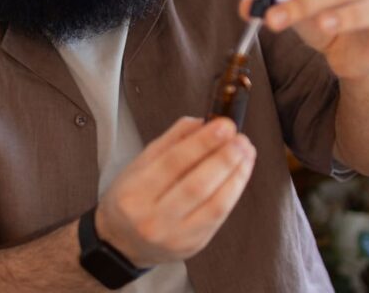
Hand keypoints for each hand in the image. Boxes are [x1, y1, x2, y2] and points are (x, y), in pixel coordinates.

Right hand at [94, 116, 255, 267]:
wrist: (121, 243)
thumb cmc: (131, 198)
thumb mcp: (139, 164)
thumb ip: (171, 141)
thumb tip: (203, 122)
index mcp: (134, 193)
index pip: (174, 162)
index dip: (203, 142)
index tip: (224, 125)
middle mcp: (152, 219)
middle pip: (197, 186)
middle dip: (224, 159)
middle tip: (240, 139)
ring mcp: (175, 237)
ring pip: (214, 205)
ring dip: (236, 175)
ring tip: (246, 153)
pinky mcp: (194, 245)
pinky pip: (220, 217)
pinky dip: (233, 192)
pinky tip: (240, 174)